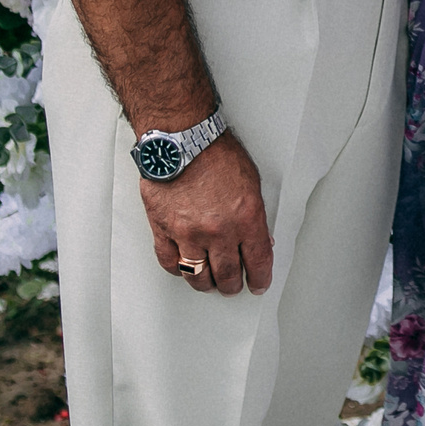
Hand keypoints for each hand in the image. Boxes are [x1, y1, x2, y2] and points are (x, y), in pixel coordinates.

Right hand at [143, 130, 272, 295]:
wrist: (182, 139)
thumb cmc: (216, 152)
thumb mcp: (251, 182)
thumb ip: (253, 214)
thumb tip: (257, 237)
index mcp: (246, 218)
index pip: (258, 261)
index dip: (260, 278)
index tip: (258, 284)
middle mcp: (219, 231)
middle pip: (228, 274)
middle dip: (233, 285)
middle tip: (233, 286)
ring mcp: (188, 234)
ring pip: (198, 276)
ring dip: (206, 283)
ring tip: (209, 282)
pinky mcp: (164, 230)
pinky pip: (171, 263)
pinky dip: (179, 270)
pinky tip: (185, 267)